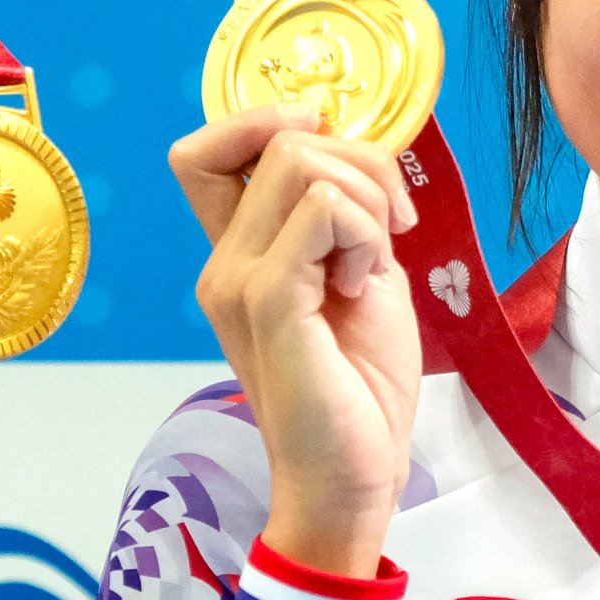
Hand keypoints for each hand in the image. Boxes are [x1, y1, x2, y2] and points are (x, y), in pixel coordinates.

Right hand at [172, 108, 422, 580]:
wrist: (351, 477)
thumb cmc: (359, 387)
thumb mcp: (359, 277)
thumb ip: (344, 217)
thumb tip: (357, 151)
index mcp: (238, 255)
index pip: (207, 150)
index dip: (271, 123)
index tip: (340, 163)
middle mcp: (223, 262)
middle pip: (280, 140)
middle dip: (363, 164)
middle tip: (392, 229)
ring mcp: (237, 280)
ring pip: (302, 162)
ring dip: (368, 199)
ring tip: (374, 265)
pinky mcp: (267, 301)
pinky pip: (323, 211)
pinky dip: (365, 233)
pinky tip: (366, 285)